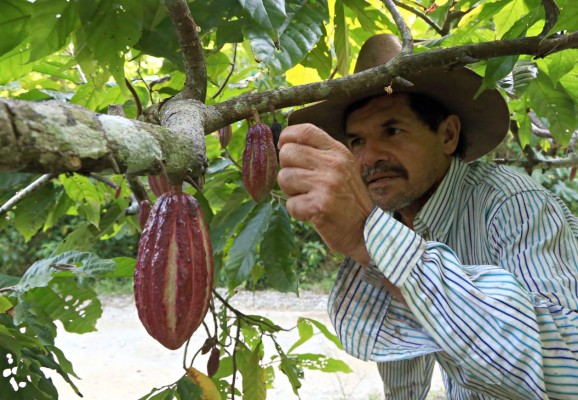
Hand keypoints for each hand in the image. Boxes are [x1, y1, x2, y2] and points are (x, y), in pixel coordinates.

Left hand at [277, 123, 372, 264]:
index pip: (304, 130)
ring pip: (284, 178)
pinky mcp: (320, 205)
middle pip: (287, 153)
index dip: (286, 137)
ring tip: (309, 198)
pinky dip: (297, 211)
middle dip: (287, 169)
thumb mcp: (341, 169)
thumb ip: (318, 155)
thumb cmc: (347, 200)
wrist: (366, 231)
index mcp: (338, 152)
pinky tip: (313, 213)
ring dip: (291, 192)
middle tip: (301, 183)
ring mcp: (327, 184)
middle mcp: (334, 164)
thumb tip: (283, 144)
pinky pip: (290, 204)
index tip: (284, 147)